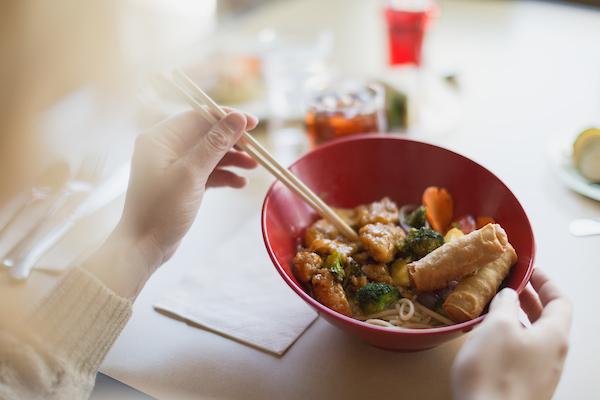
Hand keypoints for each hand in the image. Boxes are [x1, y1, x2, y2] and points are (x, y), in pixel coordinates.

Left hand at [85, 110, 257, 297]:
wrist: (144, 246)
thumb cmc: (161, 209)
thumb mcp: (191, 173)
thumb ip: (215, 144)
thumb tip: (237, 118)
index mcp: (160, 138)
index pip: (198, 116)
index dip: (227, 117)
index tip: (253, 123)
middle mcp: (165, 148)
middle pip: (206, 135)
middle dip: (233, 142)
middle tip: (256, 150)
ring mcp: (173, 166)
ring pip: (210, 154)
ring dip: (232, 160)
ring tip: (253, 168)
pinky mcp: (182, 183)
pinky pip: (207, 172)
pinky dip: (224, 175)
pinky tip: (239, 183)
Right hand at [451, 269, 571, 399]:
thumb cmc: (494, 371)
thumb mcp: (497, 326)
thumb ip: (504, 305)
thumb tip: (507, 295)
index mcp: (554, 336)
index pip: (561, 300)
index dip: (545, 281)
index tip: (528, 270)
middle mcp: (554, 355)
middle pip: (550, 319)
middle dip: (530, 299)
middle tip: (511, 285)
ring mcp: (541, 373)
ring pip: (535, 336)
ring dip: (518, 317)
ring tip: (495, 308)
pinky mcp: (524, 385)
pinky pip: (524, 352)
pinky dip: (511, 336)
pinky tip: (490, 337)